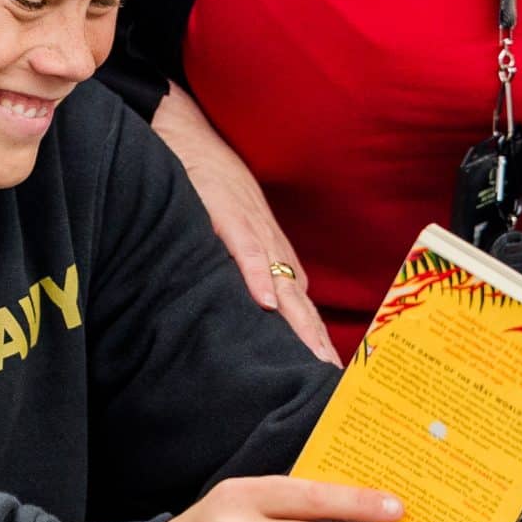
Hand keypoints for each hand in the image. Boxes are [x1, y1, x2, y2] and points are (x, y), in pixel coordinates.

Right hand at [152, 82, 337, 362]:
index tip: (331, 382)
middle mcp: (272, 250)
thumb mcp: (235, 234)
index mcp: (274, 258)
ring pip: (283, 284)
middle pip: (301, 306)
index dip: (316, 345)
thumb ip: (248, 270)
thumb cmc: (212, 187)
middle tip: (332, 384)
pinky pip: (245, 250)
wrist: (190, 137)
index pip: (301, 311)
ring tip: (313, 358)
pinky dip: (256, 276)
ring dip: (299, 322)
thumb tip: (260, 310)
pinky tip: (265, 302)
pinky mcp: (227, 215)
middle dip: (316, 345)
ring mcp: (253, 233)